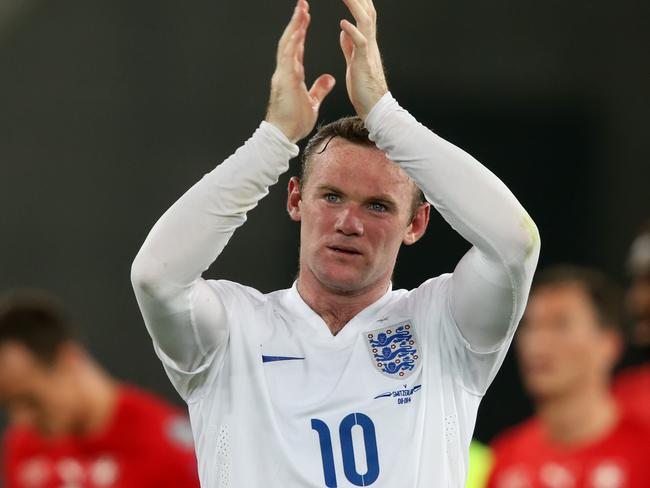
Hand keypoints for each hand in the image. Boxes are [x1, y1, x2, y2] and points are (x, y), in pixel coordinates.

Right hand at [265, 0, 335, 142]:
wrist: (283, 136)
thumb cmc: (294, 122)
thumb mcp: (312, 102)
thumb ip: (319, 88)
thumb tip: (329, 78)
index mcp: (292, 75)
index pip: (297, 48)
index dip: (301, 31)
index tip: (306, 16)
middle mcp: (285, 71)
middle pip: (290, 41)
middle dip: (296, 22)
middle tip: (303, 4)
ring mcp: (283, 75)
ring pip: (287, 45)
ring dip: (295, 27)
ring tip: (302, 10)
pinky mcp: (284, 82)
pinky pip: (288, 60)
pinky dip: (293, 45)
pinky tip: (299, 33)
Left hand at [339, 0, 387, 119]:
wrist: (374, 109)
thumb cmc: (364, 89)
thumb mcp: (353, 62)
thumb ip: (350, 46)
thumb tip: (344, 31)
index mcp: (365, 42)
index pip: (363, 14)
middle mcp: (369, 43)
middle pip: (367, 11)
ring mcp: (368, 52)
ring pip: (365, 22)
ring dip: (355, 6)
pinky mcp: (364, 64)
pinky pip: (360, 44)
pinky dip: (352, 32)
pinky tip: (343, 23)